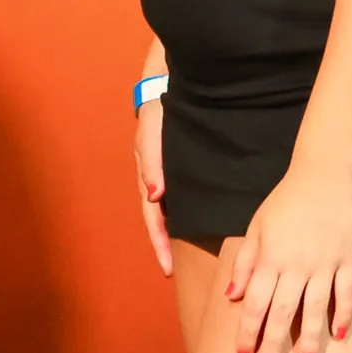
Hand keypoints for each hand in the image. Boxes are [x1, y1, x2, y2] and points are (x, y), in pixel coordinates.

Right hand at [134, 98, 174, 277]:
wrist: (168, 80)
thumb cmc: (159, 107)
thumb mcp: (153, 132)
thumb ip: (152, 162)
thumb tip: (154, 197)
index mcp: (149, 175)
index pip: (154, 219)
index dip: (160, 244)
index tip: (167, 269)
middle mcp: (158, 178)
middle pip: (161, 220)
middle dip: (167, 246)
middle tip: (174, 272)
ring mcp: (169, 172)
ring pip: (173, 208)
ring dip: (178, 232)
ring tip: (191, 255)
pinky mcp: (183, 163)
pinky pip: (184, 193)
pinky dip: (188, 210)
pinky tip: (202, 220)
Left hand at [229, 156, 351, 352]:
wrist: (325, 172)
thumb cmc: (286, 199)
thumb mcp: (257, 226)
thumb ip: (245, 262)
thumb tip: (232, 296)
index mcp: (270, 258)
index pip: (255, 304)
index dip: (247, 333)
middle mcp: (296, 265)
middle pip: (282, 313)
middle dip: (273, 346)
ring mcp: (324, 263)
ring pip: (315, 309)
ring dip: (310, 340)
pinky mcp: (346, 258)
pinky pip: (346, 292)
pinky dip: (344, 314)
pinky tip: (339, 335)